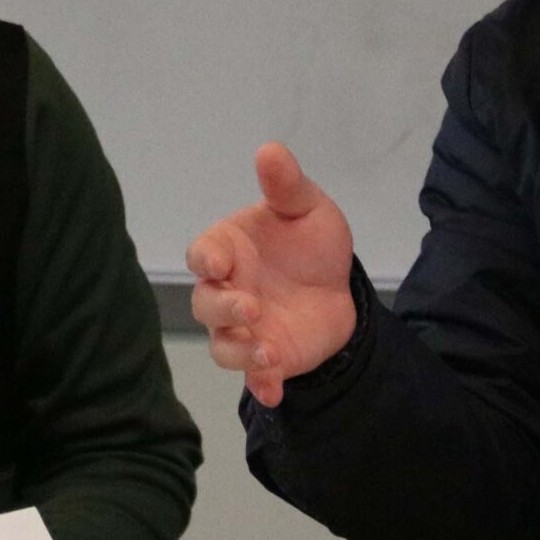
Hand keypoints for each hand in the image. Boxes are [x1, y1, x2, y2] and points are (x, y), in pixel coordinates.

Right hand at [185, 142, 358, 407]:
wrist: (338, 288)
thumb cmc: (309, 244)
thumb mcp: (307, 209)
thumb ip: (286, 186)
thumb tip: (269, 149)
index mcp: (227, 250)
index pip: (201, 254)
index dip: (206, 260)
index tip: (221, 262)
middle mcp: (226, 291)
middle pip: (206, 304)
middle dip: (224, 308)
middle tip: (252, 307)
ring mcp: (243, 329)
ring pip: (222, 346)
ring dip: (240, 351)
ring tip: (268, 352)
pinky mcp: (266, 359)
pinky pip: (254, 376)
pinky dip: (261, 385)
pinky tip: (275, 391)